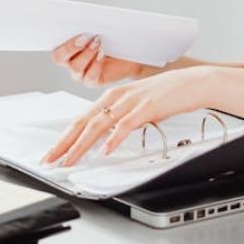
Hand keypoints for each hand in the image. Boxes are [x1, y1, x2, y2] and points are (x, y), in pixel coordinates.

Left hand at [43, 67, 216, 166]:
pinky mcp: (147, 107)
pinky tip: (106, 150)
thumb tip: (105, 137)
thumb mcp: (136, 106)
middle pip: (83, 122)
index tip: (53, 153)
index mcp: (112, 97)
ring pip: (99, 124)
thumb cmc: (166, 95)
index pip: (81, 119)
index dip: (64, 137)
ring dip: (81, 145)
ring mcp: (131, 101)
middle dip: (64, 143)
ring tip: (70, 160)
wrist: (193, 82)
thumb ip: (119, 118)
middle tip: (50, 160)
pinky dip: (114, 138)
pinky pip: (126, 124)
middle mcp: (117, 97)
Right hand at [51, 33, 145, 86]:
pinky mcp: (92, 81)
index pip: (54, 46)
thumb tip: (82, 18)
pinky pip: (89, 76)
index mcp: (66, 49)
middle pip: (59, 58)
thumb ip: (87, 26)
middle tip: (84, 37)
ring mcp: (80, 74)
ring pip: (75, 67)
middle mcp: (70, 62)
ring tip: (97, 42)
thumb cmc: (111, 40)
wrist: (129, 56)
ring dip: (86, 53)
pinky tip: (102, 54)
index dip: (57, 39)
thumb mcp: (98, 30)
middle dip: (70, 47)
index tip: (66, 28)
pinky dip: (95, 64)